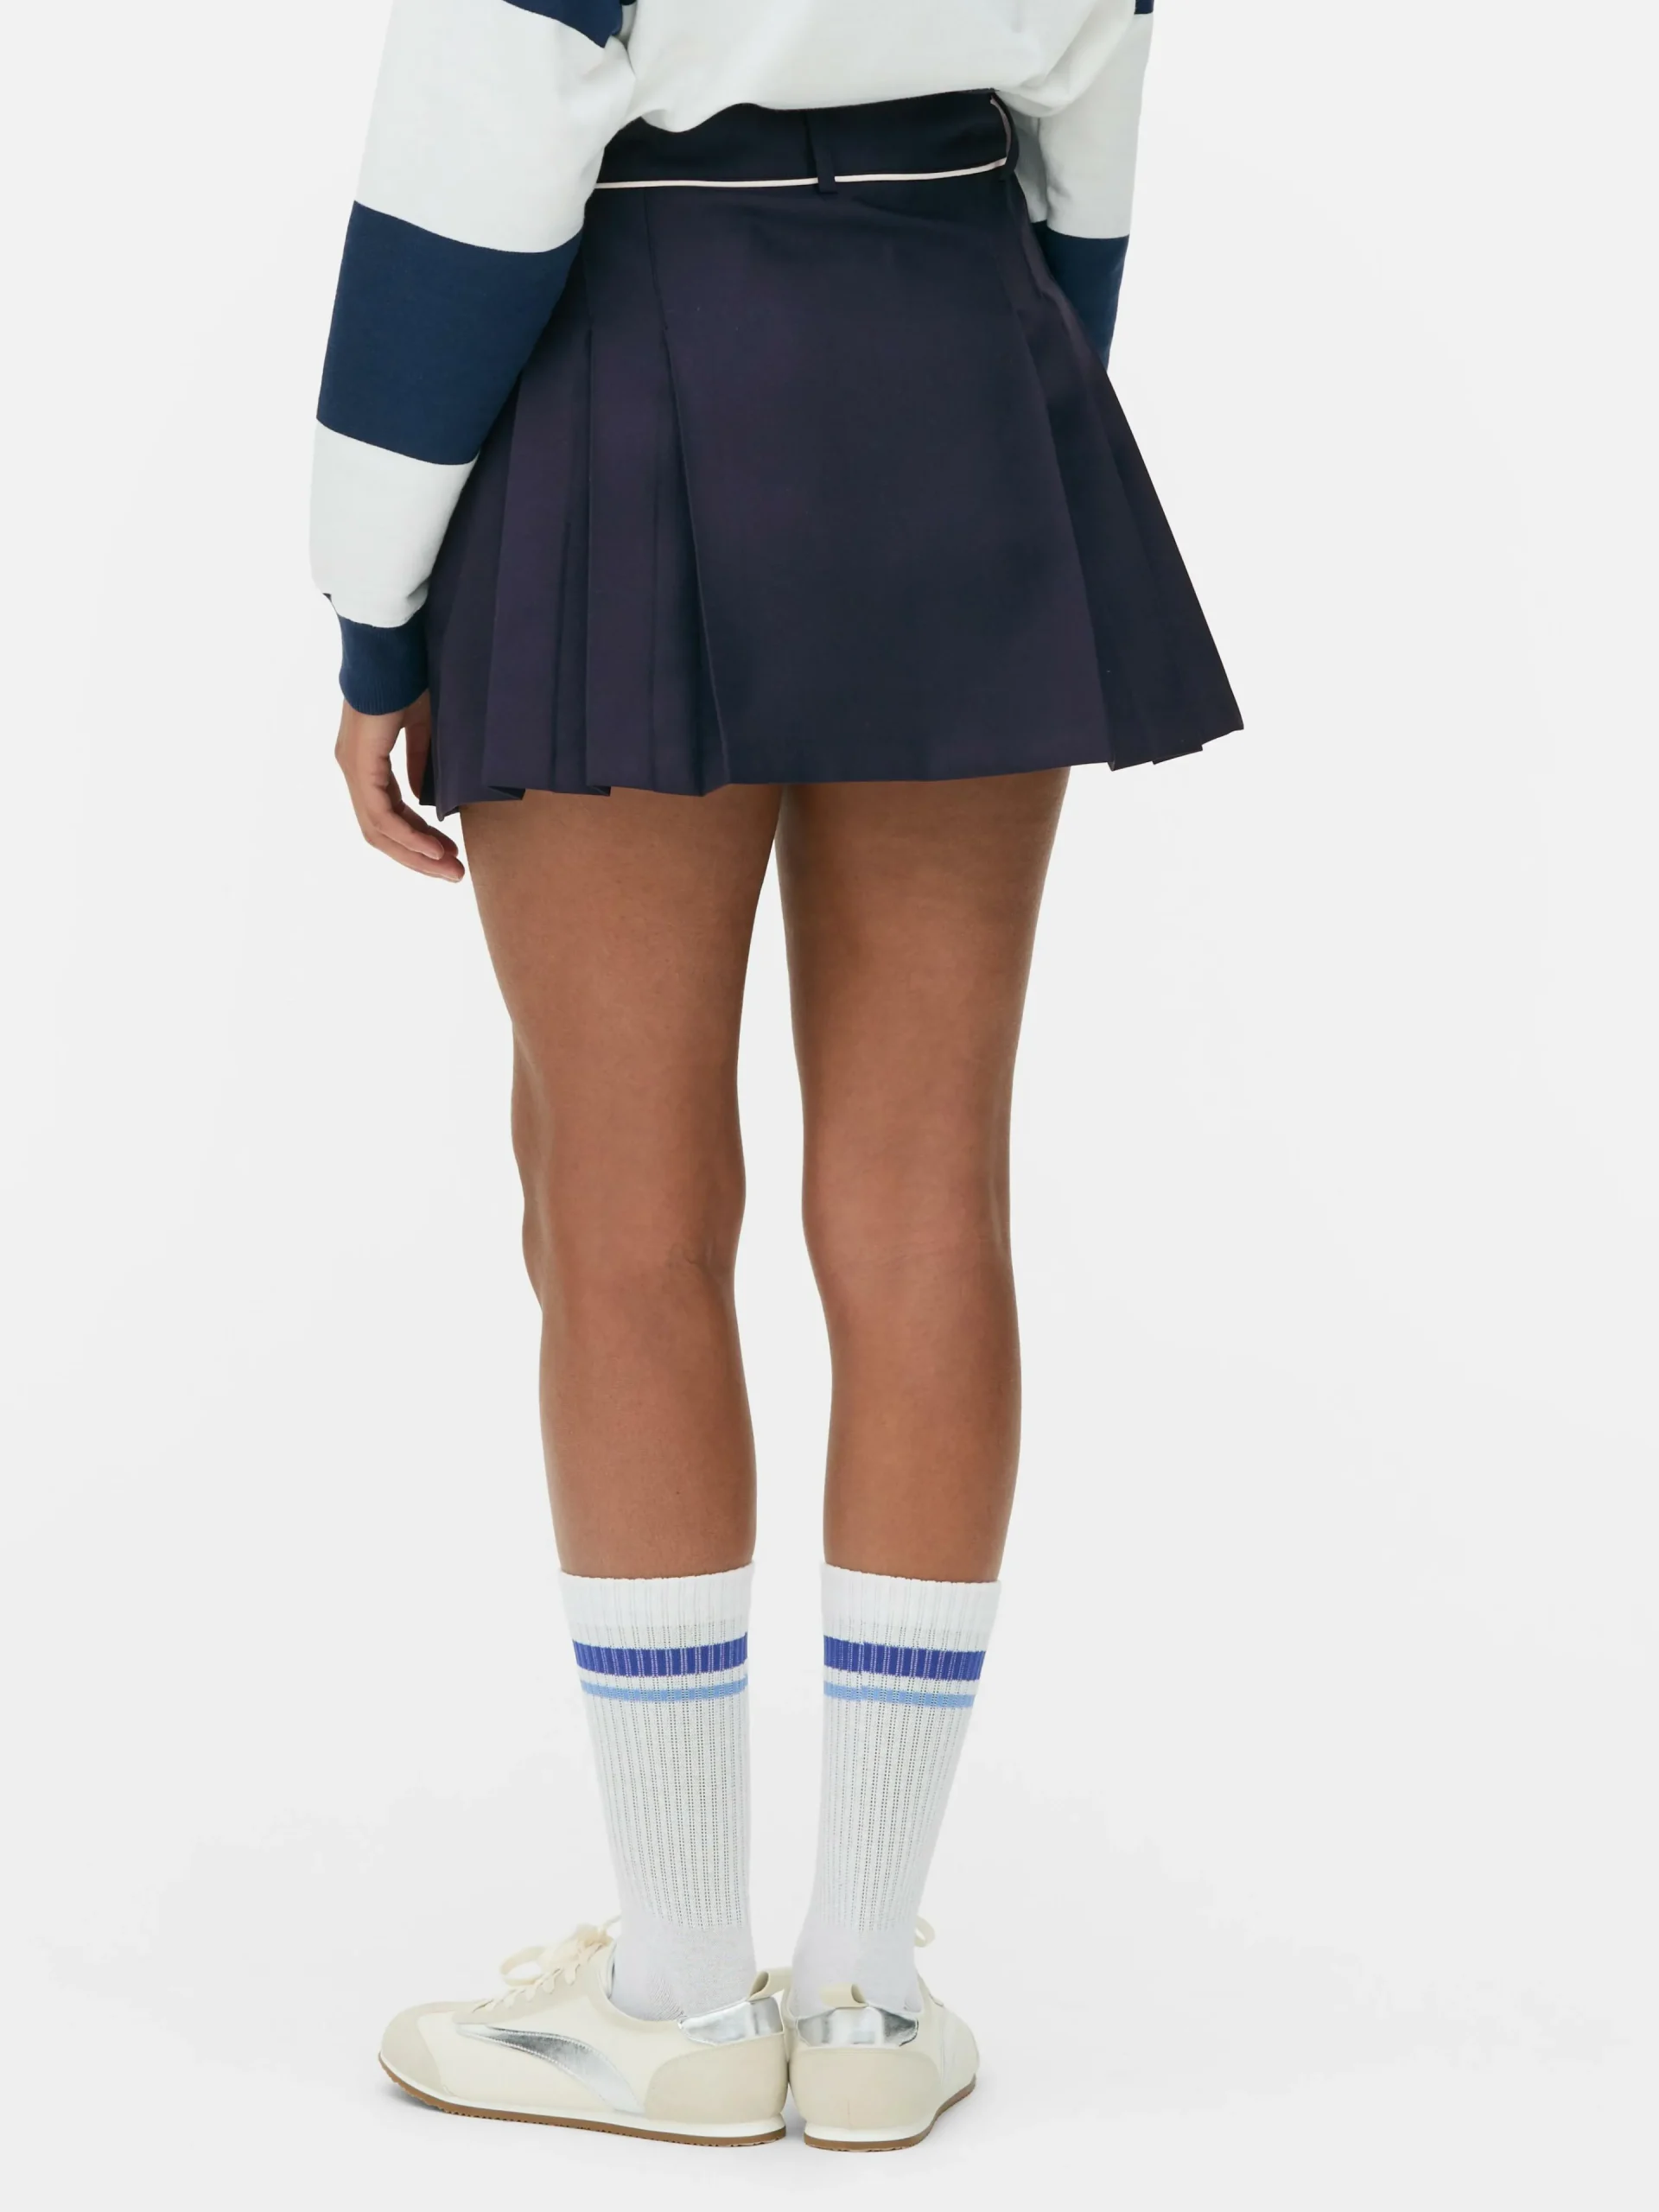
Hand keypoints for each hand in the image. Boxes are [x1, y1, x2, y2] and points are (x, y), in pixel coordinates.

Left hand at [334, 694, 463, 880]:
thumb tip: (421, 796)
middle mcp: (354, 769)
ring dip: (415, 853)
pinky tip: (431, 848)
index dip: (419, 839)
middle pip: (382, 832)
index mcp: (367, 762)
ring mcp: (353, 769)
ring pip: (379, 830)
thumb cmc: (410, 678)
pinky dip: (406, 835)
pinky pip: (379, 814)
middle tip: (453, 875)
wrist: (393, 650)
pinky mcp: (358, 765)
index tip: (451, 854)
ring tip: (449, 869)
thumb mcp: (422, 728)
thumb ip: (420, 762)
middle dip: (420, 857)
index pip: (389, 815)